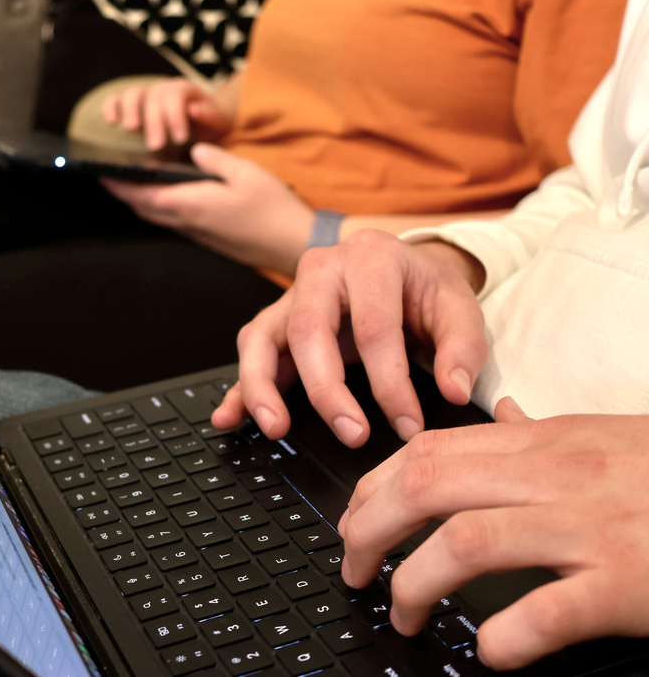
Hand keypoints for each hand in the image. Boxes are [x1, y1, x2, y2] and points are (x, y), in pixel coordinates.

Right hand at [102, 78, 233, 150]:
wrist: (205, 122)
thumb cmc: (210, 125)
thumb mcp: (218, 122)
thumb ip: (209, 116)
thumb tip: (193, 110)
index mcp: (184, 90)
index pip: (175, 97)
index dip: (176, 117)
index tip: (179, 139)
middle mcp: (163, 89)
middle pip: (153, 98)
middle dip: (154, 122)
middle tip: (156, 145)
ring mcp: (146, 96)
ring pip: (132, 94)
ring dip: (130, 111)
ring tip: (132, 129)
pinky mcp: (132, 106)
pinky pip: (116, 100)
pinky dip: (111, 108)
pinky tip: (111, 122)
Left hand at [102, 144, 314, 274]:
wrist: (292, 245)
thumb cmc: (272, 209)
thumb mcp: (246, 172)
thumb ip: (215, 158)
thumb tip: (194, 150)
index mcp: (190, 204)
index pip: (142, 194)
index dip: (118, 184)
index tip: (99, 173)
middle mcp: (187, 222)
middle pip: (144, 208)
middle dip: (123, 193)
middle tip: (109, 176)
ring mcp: (196, 233)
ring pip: (157, 217)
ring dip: (140, 201)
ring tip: (131, 183)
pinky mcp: (207, 238)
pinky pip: (173, 221)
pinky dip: (160, 207)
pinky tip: (165, 196)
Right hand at [212, 231, 486, 444]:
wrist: (404, 270)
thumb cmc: (426, 290)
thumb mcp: (460, 308)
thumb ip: (463, 349)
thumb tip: (454, 392)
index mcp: (370, 257)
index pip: (375, 326)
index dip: (390, 382)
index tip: (407, 424)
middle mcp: (321, 270)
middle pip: (308, 330)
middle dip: (326, 390)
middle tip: (352, 434)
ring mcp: (291, 296)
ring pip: (262, 339)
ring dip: (263, 387)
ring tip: (275, 428)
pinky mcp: (276, 322)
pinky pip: (251, 354)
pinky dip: (239, 389)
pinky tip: (229, 418)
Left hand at [338, 401, 648, 669]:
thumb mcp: (606, 435)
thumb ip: (541, 429)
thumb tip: (499, 412)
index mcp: (544, 441)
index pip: (428, 451)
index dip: (374, 487)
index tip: (353, 518)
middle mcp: (555, 476)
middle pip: (426, 489)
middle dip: (369, 530)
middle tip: (353, 568)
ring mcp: (590, 528)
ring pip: (465, 544)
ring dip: (414, 584)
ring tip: (402, 613)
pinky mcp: (627, 584)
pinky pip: (544, 613)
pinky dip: (504, 638)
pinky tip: (489, 652)